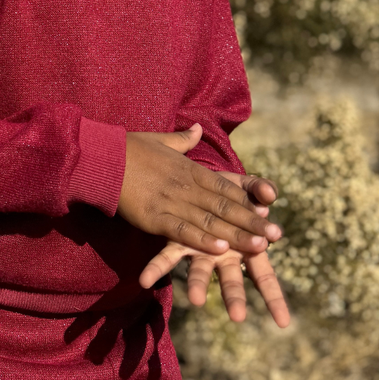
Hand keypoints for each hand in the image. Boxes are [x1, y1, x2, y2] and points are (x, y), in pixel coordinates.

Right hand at [118, 126, 282, 257]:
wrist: (101, 157)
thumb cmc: (127, 148)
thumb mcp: (158, 140)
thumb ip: (182, 139)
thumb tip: (199, 129)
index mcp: (188, 168)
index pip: (225, 187)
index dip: (248, 201)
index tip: (269, 212)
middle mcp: (185, 185)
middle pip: (225, 206)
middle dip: (252, 222)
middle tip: (277, 236)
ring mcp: (171, 201)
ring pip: (210, 221)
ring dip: (236, 235)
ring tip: (259, 247)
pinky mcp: (154, 216)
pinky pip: (182, 231)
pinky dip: (202, 240)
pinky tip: (220, 250)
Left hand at [137, 171, 289, 327]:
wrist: (198, 189)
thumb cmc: (231, 195)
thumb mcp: (248, 188)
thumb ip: (261, 189)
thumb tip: (271, 194)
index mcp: (247, 246)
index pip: (266, 277)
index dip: (275, 298)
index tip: (284, 322)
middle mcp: (224, 255)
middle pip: (232, 280)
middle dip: (234, 296)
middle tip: (237, 316)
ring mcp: (200, 252)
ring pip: (199, 272)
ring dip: (197, 285)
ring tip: (195, 300)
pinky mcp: (177, 243)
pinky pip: (166, 257)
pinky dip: (156, 268)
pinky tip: (144, 280)